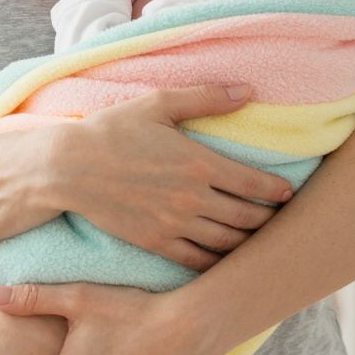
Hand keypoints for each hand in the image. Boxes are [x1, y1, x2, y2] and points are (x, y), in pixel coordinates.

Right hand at [56, 84, 294, 270]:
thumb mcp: (158, 104)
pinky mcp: (156, 244)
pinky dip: (219, 264)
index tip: (288, 192)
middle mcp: (192, 198)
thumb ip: (205, 97)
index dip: (277, 191)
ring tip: (261, 239)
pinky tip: (227, 261)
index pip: (254, 183)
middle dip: (270, 219)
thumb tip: (248, 90)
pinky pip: (199, 262)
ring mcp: (175, 225)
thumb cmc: (112, 131)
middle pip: (248, 217)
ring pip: (228, 243)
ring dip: (250, 243)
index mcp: (198, 162)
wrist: (67, 169)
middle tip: (282, 219)